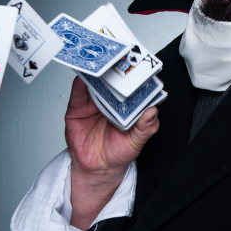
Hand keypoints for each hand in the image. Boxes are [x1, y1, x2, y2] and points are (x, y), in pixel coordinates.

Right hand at [64, 76, 158, 229]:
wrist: (97, 169)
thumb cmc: (119, 153)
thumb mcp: (136, 142)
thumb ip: (146, 128)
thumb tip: (152, 112)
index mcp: (128, 107)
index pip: (132, 88)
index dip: (135, 78)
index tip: (138, 69)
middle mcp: (111, 102)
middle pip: (112, 82)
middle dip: (114, 71)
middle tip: (117, 62)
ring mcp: (94, 103)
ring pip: (95, 84)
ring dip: (96, 74)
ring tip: (99, 65)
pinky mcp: (78, 108)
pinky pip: (78, 94)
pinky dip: (79, 85)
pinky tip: (83, 79)